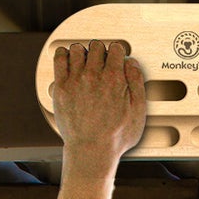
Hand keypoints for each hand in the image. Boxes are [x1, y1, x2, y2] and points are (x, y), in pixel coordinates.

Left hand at [48, 39, 146, 164]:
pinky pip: (59, 58)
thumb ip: (137, 83)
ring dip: (83, 54)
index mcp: (114, 79)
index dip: (117, 53)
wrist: (91, 151)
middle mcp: (94, 76)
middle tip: (101, 62)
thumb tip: (132, 63)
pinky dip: (64, 55)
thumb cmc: (114, 138)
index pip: (116, 48)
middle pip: (97, 46)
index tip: (116, 58)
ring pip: (78, 49)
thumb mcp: (138, 112)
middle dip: (101, 52)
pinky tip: (68, 60)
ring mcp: (76, 80)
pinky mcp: (62, 87)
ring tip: (85, 63)